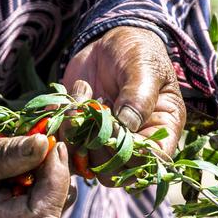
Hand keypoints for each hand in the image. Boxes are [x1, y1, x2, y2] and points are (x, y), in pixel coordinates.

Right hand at [0, 129, 71, 217]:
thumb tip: (43, 144)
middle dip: (56, 170)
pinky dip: (45, 169)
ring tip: (36, 140)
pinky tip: (32, 149)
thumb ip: (4, 153)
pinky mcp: (17, 212)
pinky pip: (45, 193)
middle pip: (53, 207)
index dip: (54, 180)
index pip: (41, 214)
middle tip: (48, 134)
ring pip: (55, 200)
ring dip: (53, 167)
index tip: (50, 144)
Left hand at [62, 26, 185, 183]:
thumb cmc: (136, 52)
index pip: (150, 163)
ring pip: (83, 165)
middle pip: (113, 173)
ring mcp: (103, 145)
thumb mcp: (143, 67)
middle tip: (90, 109)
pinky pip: (63, 149)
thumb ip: (139, 95)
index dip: (130, 152)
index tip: (116, 123)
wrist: (108, 44)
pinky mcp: (79, 138)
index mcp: (160, 132)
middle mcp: (132, 146)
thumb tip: (128, 124)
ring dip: (73, 134)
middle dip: (94, 145)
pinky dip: (58, 128)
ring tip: (78, 98)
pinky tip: (64, 101)